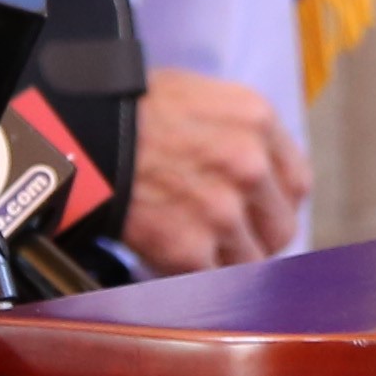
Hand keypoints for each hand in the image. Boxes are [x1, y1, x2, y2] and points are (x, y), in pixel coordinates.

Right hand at [123, 69, 311, 269]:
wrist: (77, 135)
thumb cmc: (129, 110)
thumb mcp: (200, 97)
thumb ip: (240, 133)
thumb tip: (261, 170)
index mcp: (257, 121)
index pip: (297, 183)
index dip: (276, 202)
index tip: (260, 211)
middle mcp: (249, 166)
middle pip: (281, 227)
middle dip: (257, 236)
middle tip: (227, 236)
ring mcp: (223, 211)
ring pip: (252, 261)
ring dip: (227, 259)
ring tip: (195, 245)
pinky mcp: (191, 250)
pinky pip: (214, 279)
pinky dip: (196, 274)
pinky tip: (173, 254)